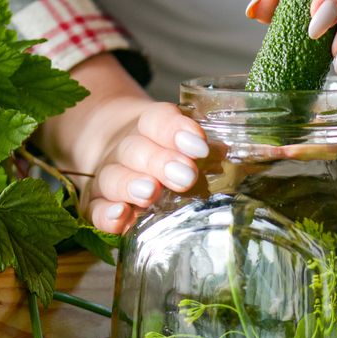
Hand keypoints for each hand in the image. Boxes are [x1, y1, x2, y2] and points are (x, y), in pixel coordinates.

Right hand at [36, 53, 208, 233]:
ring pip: (114, 177)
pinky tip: (120, 217)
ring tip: (151, 193)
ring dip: (131, 185)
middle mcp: (125, 149)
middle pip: (137, 150)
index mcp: (149, 126)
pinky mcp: (95, 202)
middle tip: (185, 176)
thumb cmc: (163, 150)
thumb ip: (204, 148)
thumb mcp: (182, 141)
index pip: (158, 120)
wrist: (114, 148)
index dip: (176, 131)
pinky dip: (105, 214)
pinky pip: (95, 209)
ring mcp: (108, 175)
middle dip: (161, 162)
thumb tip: (241, 153)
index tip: (200, 148)